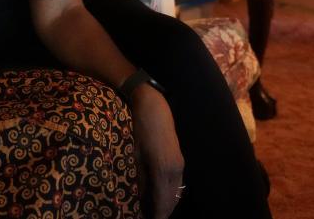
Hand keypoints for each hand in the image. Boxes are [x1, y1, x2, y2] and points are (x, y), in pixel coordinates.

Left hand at [130, 85, 184, 218]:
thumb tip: (137, 197)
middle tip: (148, 217)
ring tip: (152, 211)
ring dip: (166, 204)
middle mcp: (176, 170)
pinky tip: (158, 195)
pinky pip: (177, 183)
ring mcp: (180, 164)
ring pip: (176, 192)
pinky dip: (169, 193)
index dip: (157, 215)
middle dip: (162, 212)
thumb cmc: (138, 128)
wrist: (153, 106)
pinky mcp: (179, 159)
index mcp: (163, 170)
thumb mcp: (133, 154)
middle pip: (172, 201)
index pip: (162, 202)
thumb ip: (138, 177)